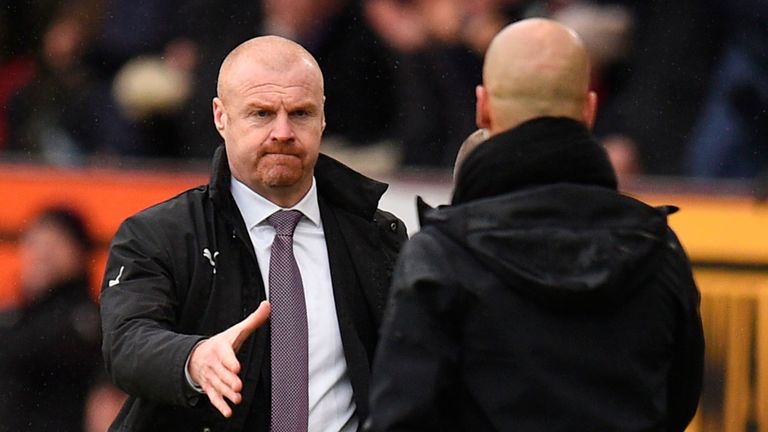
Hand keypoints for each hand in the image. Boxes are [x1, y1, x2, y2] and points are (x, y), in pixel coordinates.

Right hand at [188, 301, 270, 416]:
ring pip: (218, 386)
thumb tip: (267, 305)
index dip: (230, 361)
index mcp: (221, 348)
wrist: (196, 356)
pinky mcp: (209, 387)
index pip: (225, 354)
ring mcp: (211, 376)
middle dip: (229, 380)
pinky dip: (220, 405)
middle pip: (222, 373)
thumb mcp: (236, 331)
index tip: (236, 367)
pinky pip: (213, 397)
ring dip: (227, 393)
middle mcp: (215, 363)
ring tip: (237, 398)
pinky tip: (228, 411)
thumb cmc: (221, 344)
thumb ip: (253, 320)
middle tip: (238, 386)